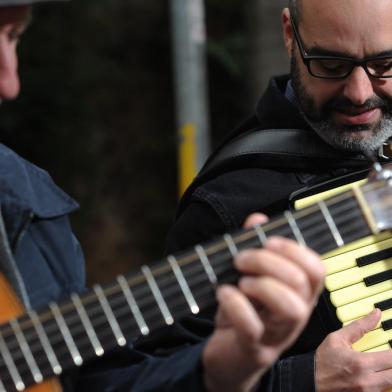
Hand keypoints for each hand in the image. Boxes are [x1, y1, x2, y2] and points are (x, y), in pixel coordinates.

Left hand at [202, 213, 324, 391]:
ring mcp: (278, 334)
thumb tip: (258, 219)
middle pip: (301, 282)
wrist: (228, 356)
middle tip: (241, 259)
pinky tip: (224, 293)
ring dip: (261, 284)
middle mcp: (296, 314)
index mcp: (299, 294)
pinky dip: (235, 304)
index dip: (294, 249)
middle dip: (268, 261)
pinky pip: (252, 326)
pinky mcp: (254, 348)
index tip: (268, 240)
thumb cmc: (242, 313)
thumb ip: (254, 246)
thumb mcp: (248, 277)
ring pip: (290, 306)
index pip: (316, 269)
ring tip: (240, 281)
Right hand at [316, 309, 391, 390]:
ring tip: (383, 366)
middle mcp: (367, 382)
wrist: (310, 381)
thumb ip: (359, 326)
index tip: (391, 347)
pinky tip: (378, 377)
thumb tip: (375, 314)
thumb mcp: (337, 339)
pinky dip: (384, 384)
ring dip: (389, 374)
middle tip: (387, 357)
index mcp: (361, 363)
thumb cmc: (322, 363)